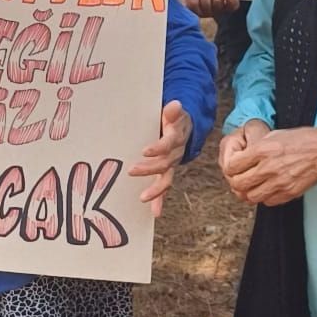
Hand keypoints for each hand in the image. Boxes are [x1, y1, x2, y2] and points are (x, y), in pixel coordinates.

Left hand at [127, 101, 192, 216]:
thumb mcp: (174, 112)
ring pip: (165, 178)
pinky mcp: (167, 172)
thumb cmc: (173, 119)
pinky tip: (154, 212)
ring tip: (142, 197)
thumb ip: (172, 111)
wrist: (184, 127)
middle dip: (149, 168)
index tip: (145, 151)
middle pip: (164, 163)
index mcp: (176, 137)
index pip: (168, 144)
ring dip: (156, 190)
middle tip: (132, 170)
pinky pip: (164, 187)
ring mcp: (172, 164)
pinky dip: (159, 200)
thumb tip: (175, 105)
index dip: (158, 148)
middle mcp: (176, 153)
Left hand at [221, 124, 316, 205]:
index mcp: (264, 149)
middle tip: (240, 178)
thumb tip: (243, 157)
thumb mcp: (275, 135)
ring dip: (248, 192)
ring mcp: (278, 182)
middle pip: (238, 184)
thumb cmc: (304, 141)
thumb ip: (257, 147)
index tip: (234, 167)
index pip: (233, 166)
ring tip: (252, 186)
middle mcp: (269, 167)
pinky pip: (267, 202)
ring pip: (250, 197)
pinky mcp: (288, 193)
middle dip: (236, 182)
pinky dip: (264, 197)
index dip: (231, 167)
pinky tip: (267, 189)